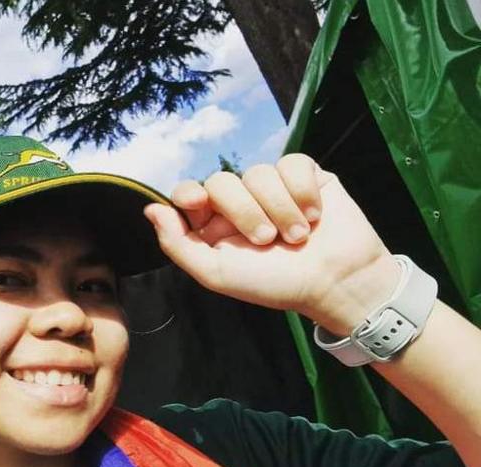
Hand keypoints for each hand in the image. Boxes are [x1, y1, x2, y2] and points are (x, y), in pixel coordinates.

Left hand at [143, 154, 399, 334]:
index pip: (189, 193)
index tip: (197, 203)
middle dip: (244, 211)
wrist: (336, 282)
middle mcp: (241, 203)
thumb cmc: (275, 284)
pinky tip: (314, 214)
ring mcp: (273, 187)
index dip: (189, 193)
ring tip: (297, 237)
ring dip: (279, 209)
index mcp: (214, 225)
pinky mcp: (306, 176)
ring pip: (259, 172)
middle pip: (222, 181)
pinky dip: (303, 191)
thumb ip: (178, 244)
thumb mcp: (217, 273)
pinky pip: (293, 163)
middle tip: (266, 240)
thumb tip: (149, 209)